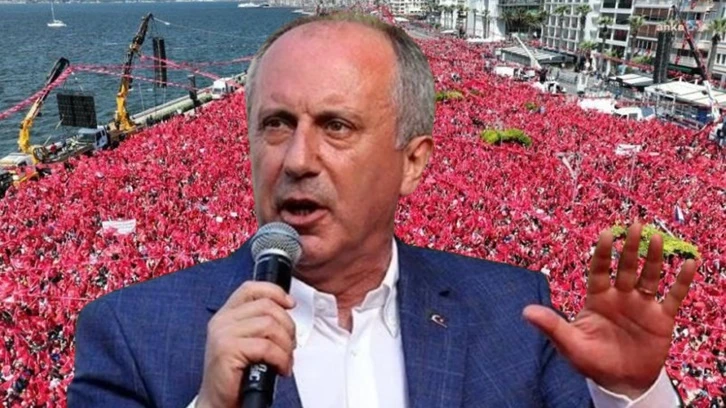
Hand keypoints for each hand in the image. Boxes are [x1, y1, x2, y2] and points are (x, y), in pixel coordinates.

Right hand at [196, 282, 295, 407]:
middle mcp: (222, 321)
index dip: (275, 292)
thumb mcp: (247, 340)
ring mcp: (223, 334)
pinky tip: (280, 368)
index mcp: (227, 314)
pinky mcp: (227, 350)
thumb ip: (259, 322)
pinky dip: (281, 359)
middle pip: (267, 307)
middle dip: (287, 327)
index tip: (290, 304)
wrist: (219, 402)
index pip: (251, 288)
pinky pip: (267, 347)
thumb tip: (288, 307)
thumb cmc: (236, 374)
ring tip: (284, 360)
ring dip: (285, 346)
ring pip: (270, 325)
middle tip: (289, 346)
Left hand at [523, 223, 696, 398]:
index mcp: (597, 298)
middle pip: (626, 266)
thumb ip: (552, 326)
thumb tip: (525, 312)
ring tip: (656, 237)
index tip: (606, 233)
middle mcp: (620, 296)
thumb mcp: (570, 344)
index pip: (599, 269)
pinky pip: (673, 296)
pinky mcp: (661, 318)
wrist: (620, 381)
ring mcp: (642, 305)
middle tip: (635, 224)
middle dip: (630, 247)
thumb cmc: (592, 360)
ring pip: (649, 276)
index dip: (603, 252)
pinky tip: (688, 263)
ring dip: (653, 258)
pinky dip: (681, 281)